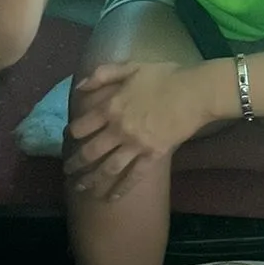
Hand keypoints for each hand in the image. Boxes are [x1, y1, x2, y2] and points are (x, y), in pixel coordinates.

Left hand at [65, 60, 212, 199]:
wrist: (195, 92)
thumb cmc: (165, 76)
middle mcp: (118, 130)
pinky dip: (122, 188)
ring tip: (81, 188)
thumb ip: (103, 74)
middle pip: (90, 152)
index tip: (69, 139)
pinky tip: (112, 197)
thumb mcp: (131, 67)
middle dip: (75, 164)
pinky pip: (134, 176)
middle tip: (68, 171)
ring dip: (92, 180)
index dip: (72, 134)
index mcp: (110, 107)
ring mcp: (135, 145)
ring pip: (108, 168)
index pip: (82, 126)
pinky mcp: (153, 156)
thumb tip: (80, 86)